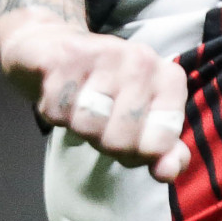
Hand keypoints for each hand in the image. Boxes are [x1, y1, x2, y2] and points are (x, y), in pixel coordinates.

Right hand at [0, 9, 189, 181]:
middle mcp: (143, 60)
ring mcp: (106, 54)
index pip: (163, 139)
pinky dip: (54, 115)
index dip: (141, 155)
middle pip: (123, 139)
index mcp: (169, 78)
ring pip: (89, 125)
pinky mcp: (66, 55)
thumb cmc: (105, 90)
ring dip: (79, 129)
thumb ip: (161, 148)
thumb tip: (169, 172)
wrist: (52, 48)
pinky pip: (57, 111)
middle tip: (101, 126)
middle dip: (106, 144)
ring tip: (82, 110)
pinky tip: (62, 97)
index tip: (132, 143)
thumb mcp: (140, 118)